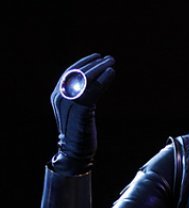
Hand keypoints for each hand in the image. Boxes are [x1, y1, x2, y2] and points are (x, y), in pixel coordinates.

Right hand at [50, 53, 115, 173]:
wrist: (74, 151)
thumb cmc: (79, 130)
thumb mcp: (78, 109)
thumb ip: (81, 95)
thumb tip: (94, 80)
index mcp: (57, 95)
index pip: (69, 72)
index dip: (84, 62)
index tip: (97, 56)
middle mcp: (60, 97)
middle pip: (78, 73)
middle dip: (94, 64)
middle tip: (110, 58)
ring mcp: (69, 103)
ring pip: (85, 80)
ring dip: (100, 69)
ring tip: (112, 63)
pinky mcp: (80, 110)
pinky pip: (93, 91)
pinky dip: (103, 80)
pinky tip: (111, 73)